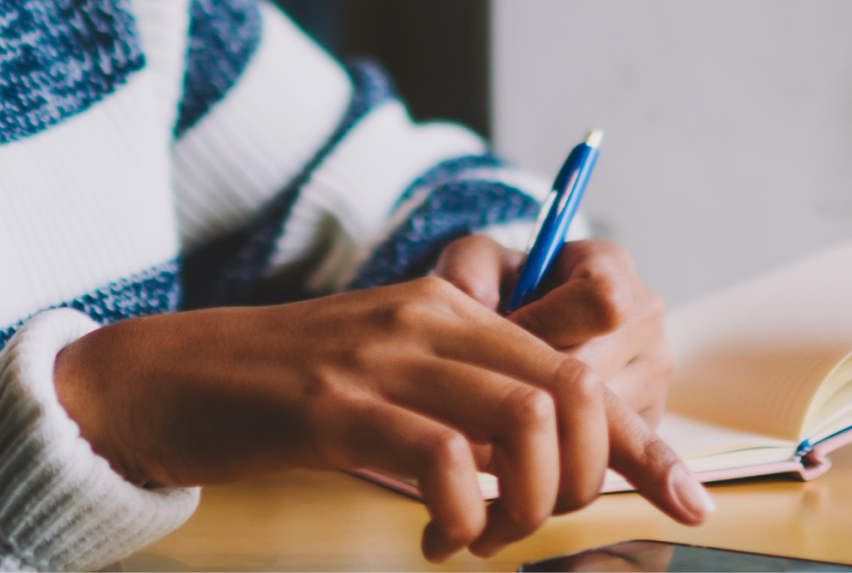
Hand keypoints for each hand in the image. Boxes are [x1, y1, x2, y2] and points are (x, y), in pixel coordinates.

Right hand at [54, 277, 711, 561]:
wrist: (160, 379)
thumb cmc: (278, 398)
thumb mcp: (388, 390)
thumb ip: (463, 414)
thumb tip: (541, 477)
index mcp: (457, 311)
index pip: (585, 372)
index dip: (647, 446)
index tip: (691, 503)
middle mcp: (434, 318)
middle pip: (575, 390)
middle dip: (587, 481)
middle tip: (536, 531)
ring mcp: (385, 356)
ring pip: (525, 421)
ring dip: (529, 505)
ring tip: (482, 539)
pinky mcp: (332, 403)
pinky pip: (443, 458)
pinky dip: (464, 515)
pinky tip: (437, 539)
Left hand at [434, 236, 675, 429]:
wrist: (531, 326)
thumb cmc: (504, 291)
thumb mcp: (476, 263)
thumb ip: (468, 267)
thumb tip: (472, 295)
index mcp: (612, 267)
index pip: (602, 303)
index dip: (545, 324)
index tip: (505, 330)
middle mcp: (645, 318)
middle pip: (599, 372)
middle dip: (536, 384)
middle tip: (493, 383)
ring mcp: (654, 372)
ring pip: (602, 418)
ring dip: (548, 422)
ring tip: (508, 406)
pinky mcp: (648, 417)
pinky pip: (608, 447)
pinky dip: (562, 447)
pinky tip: (529, 431)